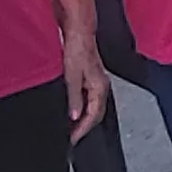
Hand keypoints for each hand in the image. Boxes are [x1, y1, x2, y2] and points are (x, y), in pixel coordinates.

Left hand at [60, 6, 112, 137]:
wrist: (79, 32)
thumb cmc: (77, 50)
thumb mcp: (72, 77)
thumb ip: (74, 98)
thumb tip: (74, 116)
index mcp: (100, 88)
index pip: (93, 116)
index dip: (82, 129)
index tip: (72, 139)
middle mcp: (101, 87)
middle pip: (96, 114)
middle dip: (84, 127)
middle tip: (71, 137)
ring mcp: (97, 82)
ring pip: (92, 107)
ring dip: (82, 118)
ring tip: (70, 127)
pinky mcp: (90, 78)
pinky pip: (88, 99)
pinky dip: (81, 108)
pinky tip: (72, 109)